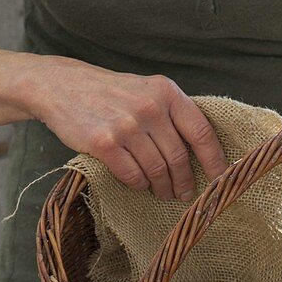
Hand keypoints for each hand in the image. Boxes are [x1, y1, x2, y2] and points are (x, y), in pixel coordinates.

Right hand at [21, 57, 227, 200]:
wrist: (62, 86)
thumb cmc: (110, 93)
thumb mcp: (146, 90)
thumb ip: (172, 113)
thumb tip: (203, 151)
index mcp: (166, 92)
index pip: (201, 133)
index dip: (214, 161)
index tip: (220, 180)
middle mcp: (149, 107)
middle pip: (179, 157)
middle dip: (185, 182)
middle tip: (185, 194)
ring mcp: (126, 126)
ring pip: (157, 170)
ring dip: (163, 187)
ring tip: (163, 192)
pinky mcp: (104, 142)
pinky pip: (132, 175)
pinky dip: (139, 185)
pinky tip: (139, 184)